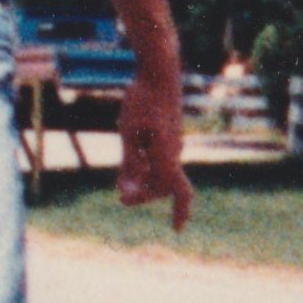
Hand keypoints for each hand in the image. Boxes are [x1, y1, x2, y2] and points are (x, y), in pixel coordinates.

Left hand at [116, 66, 193, 230]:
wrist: (159, 72)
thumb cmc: (142, 101)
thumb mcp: (128, 133)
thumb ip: (129, 162)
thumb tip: (129, 188)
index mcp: (167, 156)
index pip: (180, 192)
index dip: (180, 212)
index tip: (176, 230)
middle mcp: (174, 152)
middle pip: (163, 186)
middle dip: (144, 195)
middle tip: (121, 197)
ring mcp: (172, 143)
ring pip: (160, 173)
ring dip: (143, 181)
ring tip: (121, 183)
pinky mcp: (167, 134)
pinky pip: (158, 159)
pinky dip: (145, 167)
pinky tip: (129, 164)